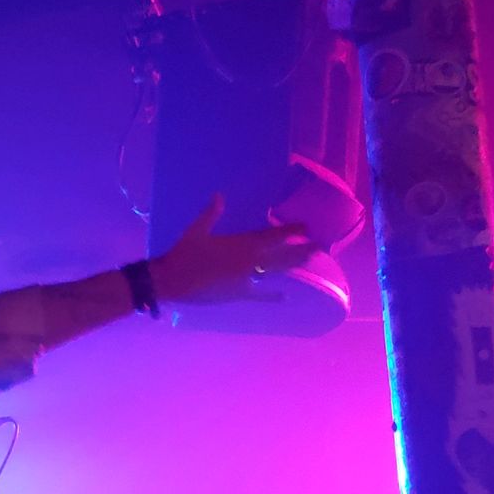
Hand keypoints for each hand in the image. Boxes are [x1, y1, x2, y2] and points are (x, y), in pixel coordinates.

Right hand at [149, 194, 319, 302]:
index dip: (291, 231)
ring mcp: (247, 278)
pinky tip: (283, 297)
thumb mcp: (196, 231)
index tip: (306, 228)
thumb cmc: (183, 253)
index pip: (273, 235)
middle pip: (283, 254)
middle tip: (320, 247)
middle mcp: (250, 260)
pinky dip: (271, 296)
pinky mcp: (239, 293)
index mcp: (242, 243)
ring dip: (294, 266)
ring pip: (277, 270)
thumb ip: (211, 213)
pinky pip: (260, 294)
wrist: (172, 280)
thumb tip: (219, 195)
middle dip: (302, 250)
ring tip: (310, 261)